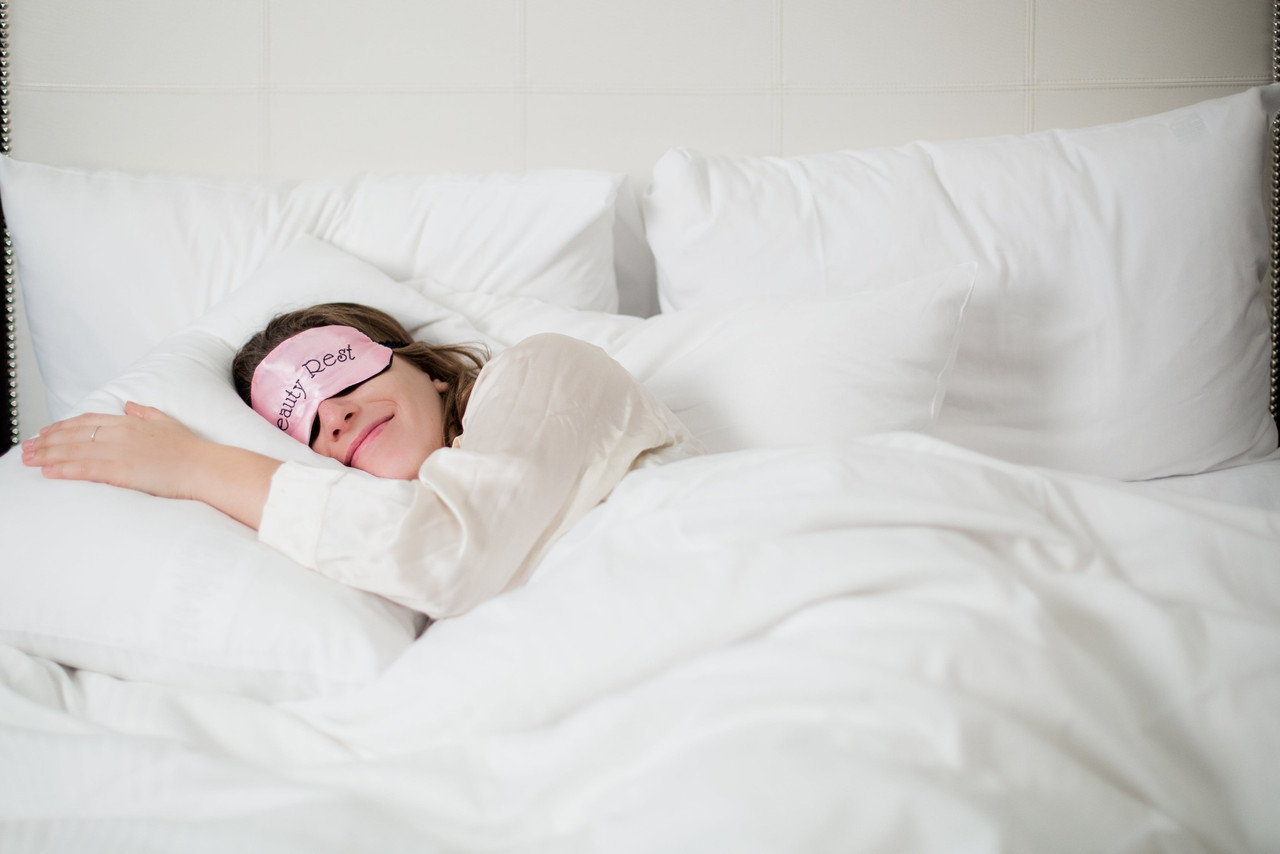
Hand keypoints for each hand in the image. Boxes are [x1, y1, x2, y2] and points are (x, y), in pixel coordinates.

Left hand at [22, 401, 209, 499]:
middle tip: (27, 448)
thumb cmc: (191, 449)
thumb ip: (145, 413)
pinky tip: (47, 472)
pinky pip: (84, 469)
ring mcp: (119, 451)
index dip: (63, 426)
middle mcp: (120, 432)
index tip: (46, 432)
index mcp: (130, 421)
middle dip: (46, 441)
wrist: (204, 467)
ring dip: (47, 455)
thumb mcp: (167, 422)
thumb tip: (128, 405)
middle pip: (74, 434)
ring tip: (28, 460)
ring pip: (73, 450)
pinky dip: (63, 469)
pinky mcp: (120, 470)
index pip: (87, 420)